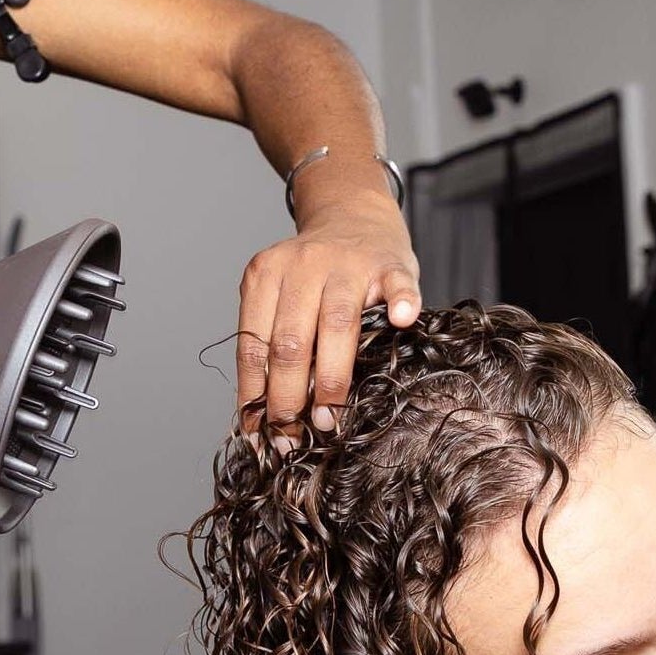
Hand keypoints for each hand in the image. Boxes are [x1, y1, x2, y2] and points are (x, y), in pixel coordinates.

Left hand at [235, 199, 421, 431]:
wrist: (352, 218)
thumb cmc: (315, 276)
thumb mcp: (280, 298)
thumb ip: (271, 341)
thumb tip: (262, 415)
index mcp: (264, 276)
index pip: (254, 345)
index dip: (256, 395)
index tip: (260, 433)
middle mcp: (301, 265)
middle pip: (290, 342)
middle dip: (289, 398)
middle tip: (293, 436)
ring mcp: (348, 263)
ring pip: (336, 324)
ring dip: (331, 378)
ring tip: (329, 418)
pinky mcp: (390, 263)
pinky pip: (396, 285)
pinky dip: (400, 303)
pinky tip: (401, 321)